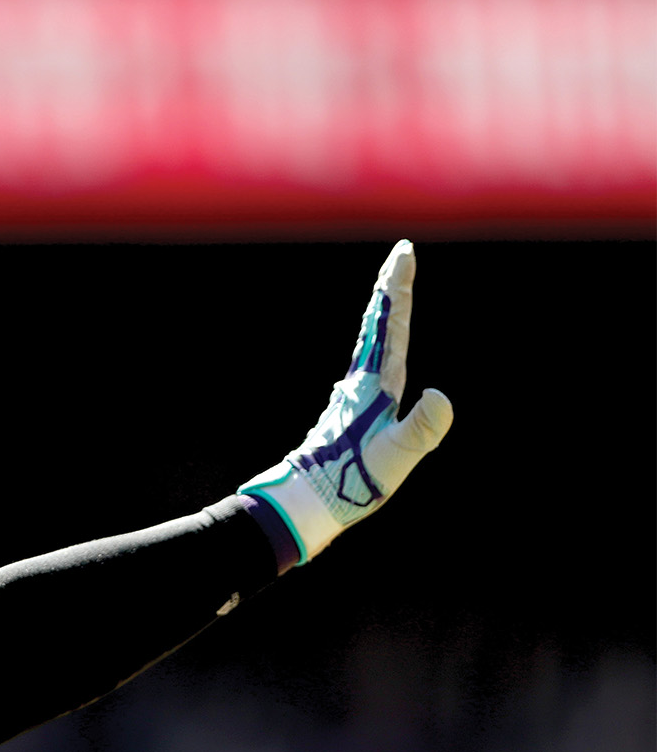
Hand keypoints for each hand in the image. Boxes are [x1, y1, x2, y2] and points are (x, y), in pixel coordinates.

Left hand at [240, 240, 452, 562]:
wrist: (309, 499)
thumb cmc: (354, 479)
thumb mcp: (397, 455)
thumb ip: (422, 428)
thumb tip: (441, 395)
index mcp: (376, 383)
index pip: (392, 325)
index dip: (399, 288)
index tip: (403, 253)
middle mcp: (362, 380)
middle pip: (378, 323)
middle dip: (391, 287)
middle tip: (399, 254)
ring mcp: (353, 393)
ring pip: (370, 339)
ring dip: (383, 311)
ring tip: (390, 290)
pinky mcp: (350, 410)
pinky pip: (368, 360)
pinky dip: (377, 340)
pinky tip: (376, 349)